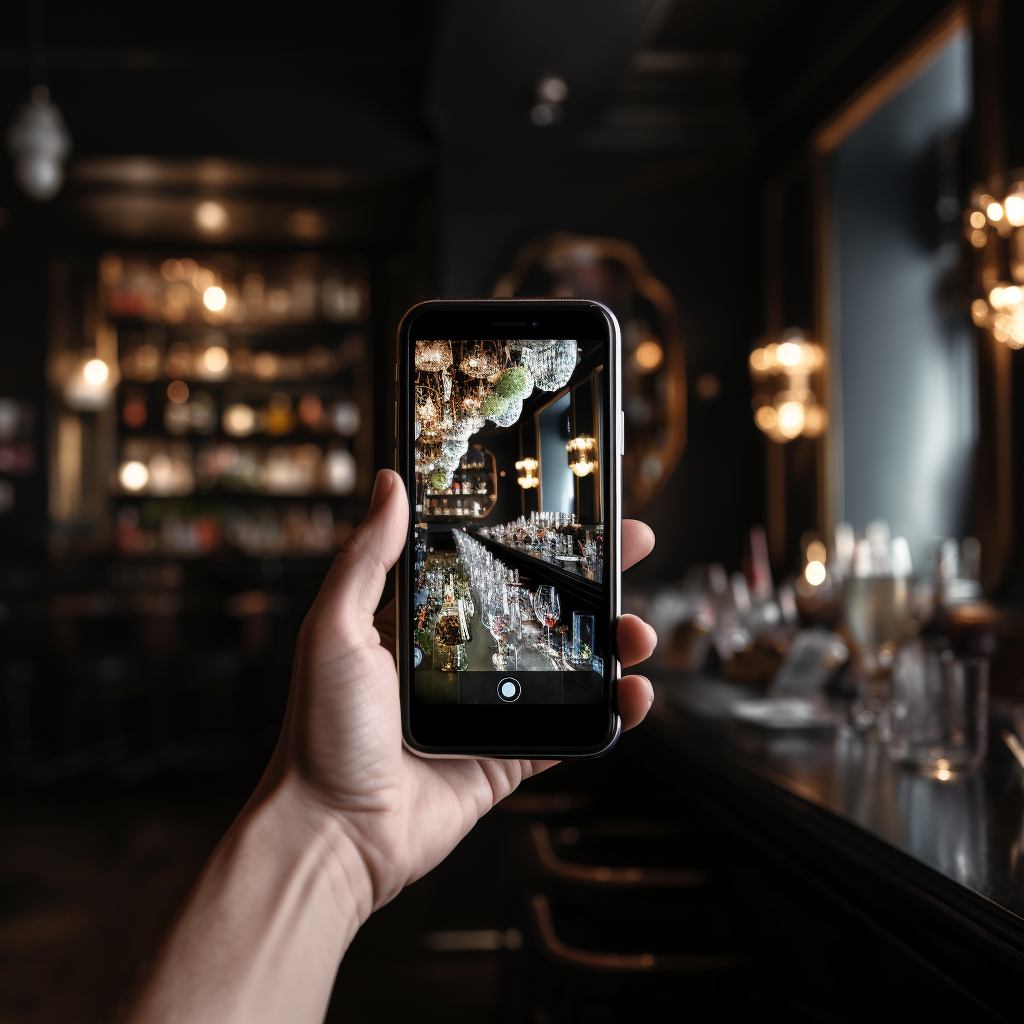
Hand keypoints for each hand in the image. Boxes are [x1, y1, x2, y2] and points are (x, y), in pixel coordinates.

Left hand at [260, 469, 656, 921]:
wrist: (331, 832)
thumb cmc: (321, 730)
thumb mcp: (335, 628)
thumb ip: (368, 557)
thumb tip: (388, 483)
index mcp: (425, 624)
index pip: (493, 566)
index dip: (537, 539)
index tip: (576, 511)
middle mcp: (462, 661)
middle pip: (542, 609)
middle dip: (593, 580)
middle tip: (632, 550)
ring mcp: (489, 711)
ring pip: (567, 667)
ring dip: (612, 644)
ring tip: (638, 631)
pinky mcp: (507, 758)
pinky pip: (569, 732)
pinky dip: (609, 714)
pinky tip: (634, 694)